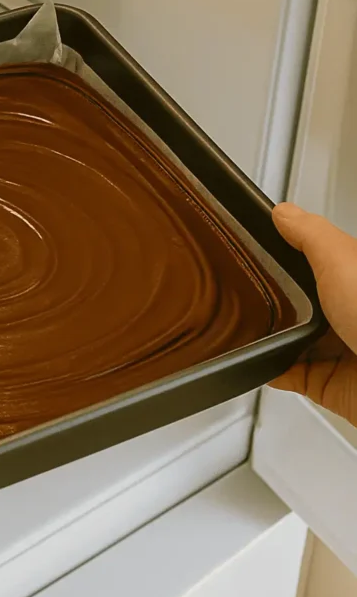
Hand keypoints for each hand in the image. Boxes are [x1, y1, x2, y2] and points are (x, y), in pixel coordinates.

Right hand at [272, 203, 356, 424]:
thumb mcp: (343, 261)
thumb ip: (311, 235)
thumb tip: (284, 213)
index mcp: (353, 280)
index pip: (318, 262)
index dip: (289, 254)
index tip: (259, 248)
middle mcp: (349, 313)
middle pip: (302, 302)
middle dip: (276, 299)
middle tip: (251, 292)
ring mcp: (341, 349)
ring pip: (294, 340)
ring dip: (271, 336)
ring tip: (251, 327)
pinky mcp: (330, 383)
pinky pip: (292, 374)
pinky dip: (273, 369)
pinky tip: (262, 360)